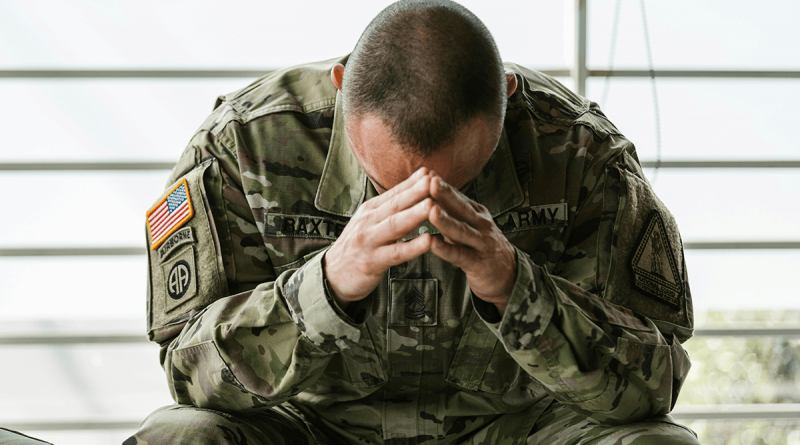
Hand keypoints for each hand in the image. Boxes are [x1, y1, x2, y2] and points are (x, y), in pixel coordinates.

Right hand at [324, 168, 433, 308]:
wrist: (332, 275)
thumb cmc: (357, 247)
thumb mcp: (369, 222)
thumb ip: (390, 208)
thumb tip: (414, 190)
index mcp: (370, 210)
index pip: (394, 193)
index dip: (412, 183)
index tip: (430, 172)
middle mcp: (368, 222)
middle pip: (395, 205)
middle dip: (416, 192)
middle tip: (434, 181)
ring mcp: (369, 241)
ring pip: (395, 226)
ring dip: (414, 215)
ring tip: (431, 206)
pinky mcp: (372, 262)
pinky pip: (396, 253)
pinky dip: (412, 247)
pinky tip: (428, 241)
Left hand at [428, 174, 515, 314]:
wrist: (509, 275)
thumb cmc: (482, 247)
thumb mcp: (470, 225)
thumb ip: (452, 212)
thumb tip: (429, 191)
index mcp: (477, 213)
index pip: (457, 197)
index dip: (442, 185)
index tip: (426, 172)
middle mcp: (481, 225)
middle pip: (461, 208)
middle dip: (445, 194)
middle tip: (430, 181)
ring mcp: (482, 243)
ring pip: (461, 230)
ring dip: (445, 221)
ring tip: (431, 211)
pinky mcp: (479, 263)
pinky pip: (460, 255)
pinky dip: (446, 249)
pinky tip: (433, 243)